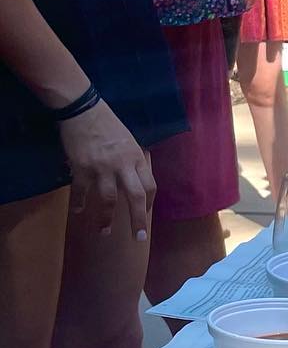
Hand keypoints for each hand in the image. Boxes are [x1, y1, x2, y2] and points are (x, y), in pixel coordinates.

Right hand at [59, 98, 154, 239]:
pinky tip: (78, 211)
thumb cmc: (108, 124)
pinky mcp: (81, 167)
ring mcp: (101, 167)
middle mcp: (122, 165)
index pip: (150, 186)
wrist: (83, 110)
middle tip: (138, 238)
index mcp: (136, 158)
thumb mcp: (129, 140)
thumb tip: (138, 177)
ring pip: (108, 199)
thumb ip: (133, 160)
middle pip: (135, 197)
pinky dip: (80, 203)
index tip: (145, 215)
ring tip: (104, 231)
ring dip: (106, 218)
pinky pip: (82, 191)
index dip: (149, 203)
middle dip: (138, 220)